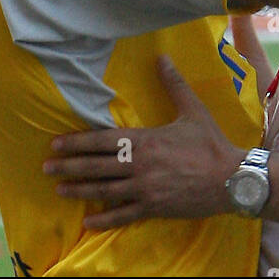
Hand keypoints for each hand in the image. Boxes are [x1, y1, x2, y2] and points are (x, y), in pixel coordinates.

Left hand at [43, 56, 246, 229]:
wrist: (231, 178)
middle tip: (46, 167)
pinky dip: (104, 219)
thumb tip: (162, 57)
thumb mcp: (192, 109)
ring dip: (79, 189)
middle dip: (69, 167)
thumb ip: (173, 84)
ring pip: (104, 190)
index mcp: (144, 140)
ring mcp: (144, 189)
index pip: (102, 141)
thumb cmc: (211, 143)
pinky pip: (123, 215)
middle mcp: (138, 165)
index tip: (56, 144)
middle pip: (95, 166)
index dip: (77, 143)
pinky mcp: (153, 208)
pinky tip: (88, 221)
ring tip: (60, 189)